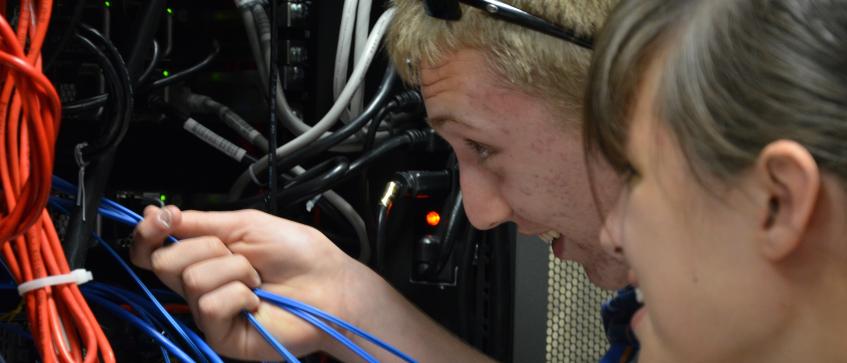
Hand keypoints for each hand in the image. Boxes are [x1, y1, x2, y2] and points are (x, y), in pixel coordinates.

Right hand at [130, 206, 377, 360]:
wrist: (330, 286)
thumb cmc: (300, 256)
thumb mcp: (248, 224)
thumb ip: (202, 221)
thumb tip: (161, 214)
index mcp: (204, 255)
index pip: (154, 249)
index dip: (149, 233)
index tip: (161, 219)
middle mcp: (202, 283)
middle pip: (164, 262)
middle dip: (206, 247)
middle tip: (238, 253)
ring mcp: (209, 311)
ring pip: (192, 279)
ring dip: (233, 270)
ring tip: (256, 278)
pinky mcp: (220, 334)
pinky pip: (210, 305)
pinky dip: (239, 294)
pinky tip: (256, 299)